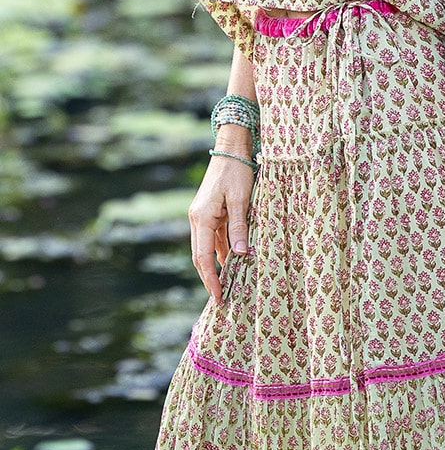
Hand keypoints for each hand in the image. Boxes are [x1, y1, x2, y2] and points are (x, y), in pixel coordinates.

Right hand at [188, 148, 253, 302]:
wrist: (231, 149)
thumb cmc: (237, 173)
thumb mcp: (242, 200)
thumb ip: (239, 228)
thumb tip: (241, 255)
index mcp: (201, 218)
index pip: (202, 257)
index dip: (210, 279)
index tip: (218, 297)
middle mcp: (197, 219)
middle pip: (200, 256)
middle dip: (209, 278)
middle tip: (221, 299)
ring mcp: (203, 216)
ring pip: (207, 248)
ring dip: (216, 266)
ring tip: (228, 286)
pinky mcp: (211, 212)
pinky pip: (214, 238)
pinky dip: (221, 252)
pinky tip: (232, 263)